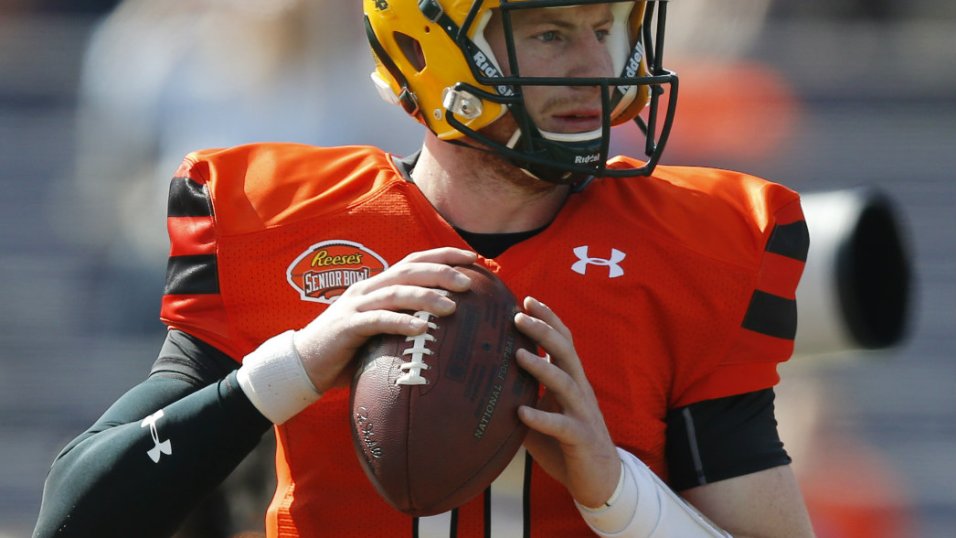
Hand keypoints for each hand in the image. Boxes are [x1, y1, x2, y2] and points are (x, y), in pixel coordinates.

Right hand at [292, 247, 476, 392]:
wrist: (305, 364)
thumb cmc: (349, 349)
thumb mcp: (381, 330)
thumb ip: (405, 322)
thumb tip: (446, 329)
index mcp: (378, 285)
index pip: (413, 261)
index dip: (442, 255)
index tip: (472, 258)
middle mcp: (367, 289)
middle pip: (408, 272)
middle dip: (440, 273)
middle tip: (467, 283)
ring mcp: (355, 306)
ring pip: (395, 293)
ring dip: (425, 297)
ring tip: (451, 306)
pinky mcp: (346, 327)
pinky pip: (377, 321)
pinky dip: (400, 323)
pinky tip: (421, 329)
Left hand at [514, 296, 620, 507]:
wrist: (599, 479)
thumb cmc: (565, 443)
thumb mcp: (541, 414)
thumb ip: (519, 397)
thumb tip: (482, 384)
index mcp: (571, 380)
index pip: (562, 341)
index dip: (548, 319)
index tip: (526, 299)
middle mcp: (579, 390)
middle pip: (565, 352)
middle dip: (544, 331)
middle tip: (518, 316)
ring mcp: (582, 413)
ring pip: (565, 383)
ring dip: (542, 367)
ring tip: (518, 355)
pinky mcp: (581, 438)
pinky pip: (562, 426)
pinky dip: (541, 418)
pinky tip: (521, 413)